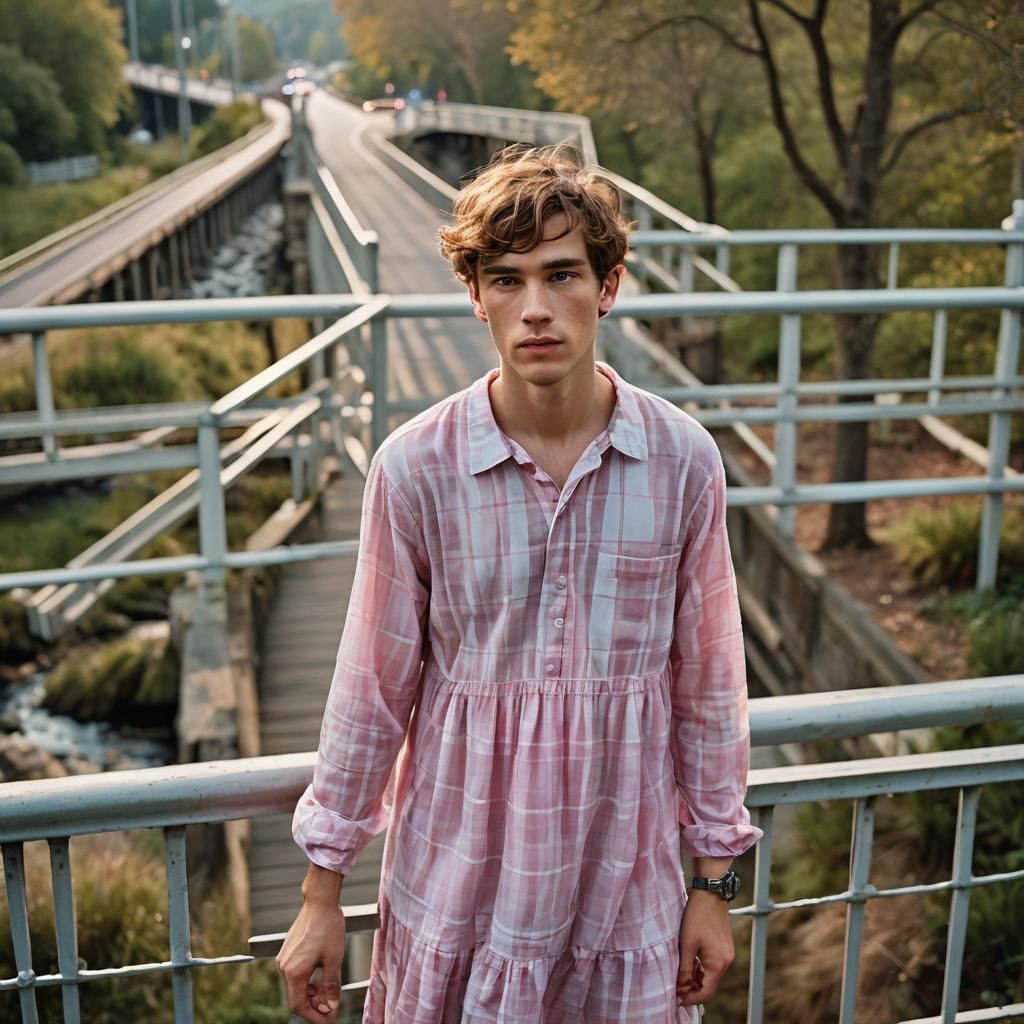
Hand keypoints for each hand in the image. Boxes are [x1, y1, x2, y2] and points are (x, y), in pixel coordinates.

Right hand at [276, 898, 346, 1022]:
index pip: (299, 1006)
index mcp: (294, 972)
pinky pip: (296, 975)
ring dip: (312, 994)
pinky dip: (308, 982)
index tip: (326, 1021)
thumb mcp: (334, 959)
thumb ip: (331, 985)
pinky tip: (321, 979)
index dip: (313, 1017)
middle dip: (314, 1006)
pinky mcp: (288, 952)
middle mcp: (285, 967)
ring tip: (329, 994)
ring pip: (296, 986)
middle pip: (297, 997)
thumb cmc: (327, 926)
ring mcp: (285, 959)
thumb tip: (331, 1004)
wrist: (320, 902)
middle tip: (331, 1009)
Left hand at [676, 889, 733, 1006]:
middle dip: (693, 989)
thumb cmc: (698, 916)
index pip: (706, 992)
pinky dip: (702, 968)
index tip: (677, 998)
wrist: (710, 894)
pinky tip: (690, 963)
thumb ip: (685, 968)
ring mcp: (726, 955)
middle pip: (709, 986)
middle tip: (676, 987)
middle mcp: (726, 962)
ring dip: (697, 978)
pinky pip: (713, 965)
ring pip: (711, 976)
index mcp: (717, 963)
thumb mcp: (687, 944)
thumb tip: (681, 986)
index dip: (691, 998)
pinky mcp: (724, 948)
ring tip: (681, 975)